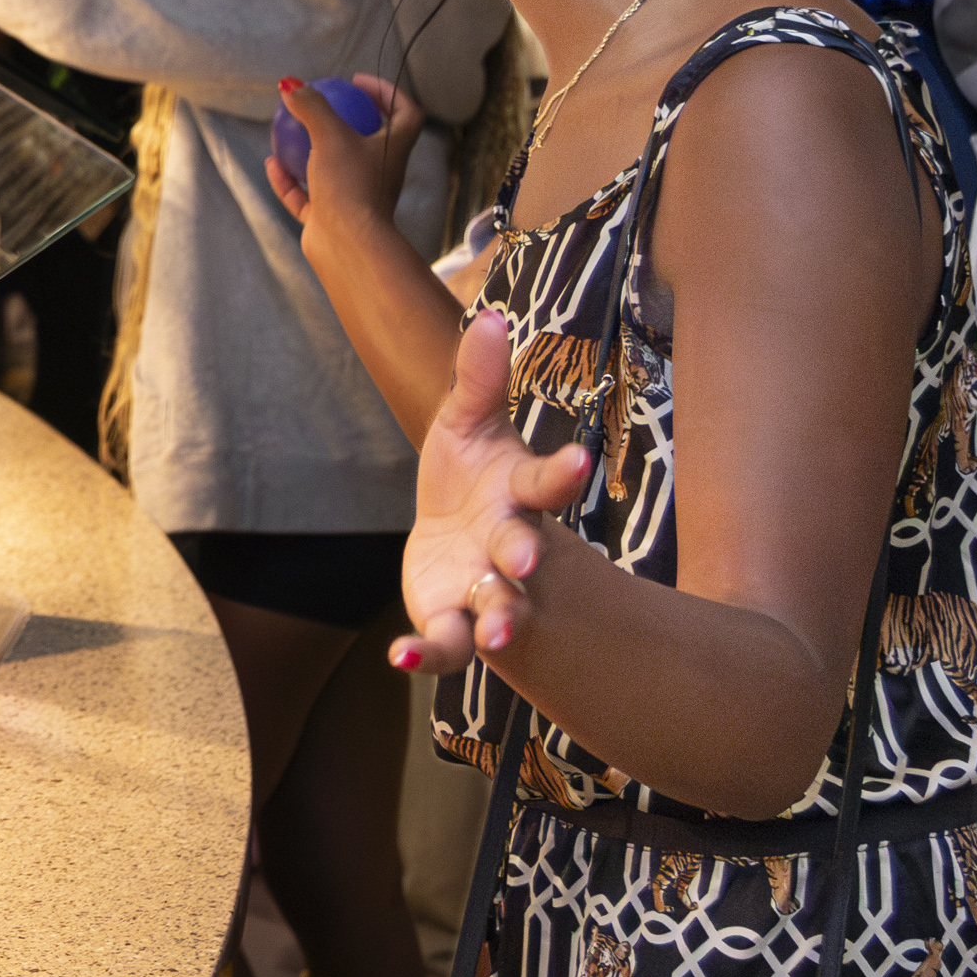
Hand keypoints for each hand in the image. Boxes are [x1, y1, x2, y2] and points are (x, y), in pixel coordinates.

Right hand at [262, 72, 424, 236]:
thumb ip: (312, 108)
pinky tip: (271, 165)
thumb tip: (290, 84)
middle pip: (370, 140)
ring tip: (290, 133)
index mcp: (393, 150)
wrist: (348, 246)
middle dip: (347, 121)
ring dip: (313, 151)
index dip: (388, 92)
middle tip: (321, 104)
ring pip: (335, 169)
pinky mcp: (331, 219)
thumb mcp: (330, 137)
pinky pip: (309, 195)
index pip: (405, 112)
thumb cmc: (350, 186)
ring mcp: (354, 198)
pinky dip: (290, 180)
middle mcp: (378, 173)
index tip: (357, 82)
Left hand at [391, 313, 592, 675]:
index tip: (576, 460)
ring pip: (500, 608)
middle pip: (523, 549)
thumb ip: (479, 378)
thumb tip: (490, 317)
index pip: (546, 480)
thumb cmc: (467, 471)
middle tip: (529, 559)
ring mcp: (483, 586)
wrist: (447, 531)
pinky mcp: (451, 620)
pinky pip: (444, 644)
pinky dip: (426, 653)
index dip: (561, 472)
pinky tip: (400, 658)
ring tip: (495, 637)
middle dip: (526, 553)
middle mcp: (509, 544)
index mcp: (517, 492)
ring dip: (500, 622)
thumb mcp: (465, 421)